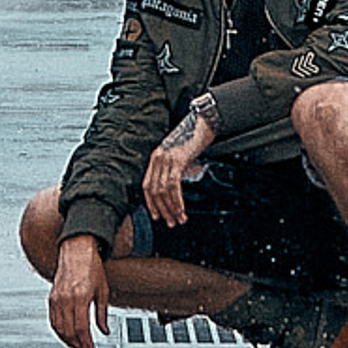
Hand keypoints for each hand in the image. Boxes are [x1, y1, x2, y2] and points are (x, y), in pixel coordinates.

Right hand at [49, 235, 110, 347]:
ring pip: (59, 329)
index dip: (86, 345)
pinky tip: (67, 335)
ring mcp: (56, 298)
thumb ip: (102, 314)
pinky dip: (60, 331)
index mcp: (81, 296)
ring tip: (78, 346)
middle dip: (78, 346)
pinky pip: (53, 320)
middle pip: (69, 332)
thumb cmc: (91, 266)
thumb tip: (104, 331)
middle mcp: (66, 298)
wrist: (77, 250)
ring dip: (68, 341)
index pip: (82, 329)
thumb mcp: (102, 291)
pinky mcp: (51, 298)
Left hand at [141, 106, 212, 230]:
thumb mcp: (177, 158)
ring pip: (163, 191)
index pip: (146, 186)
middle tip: (170, 222)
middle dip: (162, 209)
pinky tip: (182, 209)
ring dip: (171, 208)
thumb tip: (172, 193)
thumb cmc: (191, 142)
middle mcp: (157, 158)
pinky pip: (173, 185)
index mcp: (155, 158)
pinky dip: (177, 200)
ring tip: (179, 219)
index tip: (157, 216)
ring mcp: (166, 159)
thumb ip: (172, 172)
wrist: (201, 125)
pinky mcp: (177, 160)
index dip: (150, 203)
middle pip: (154, 190)